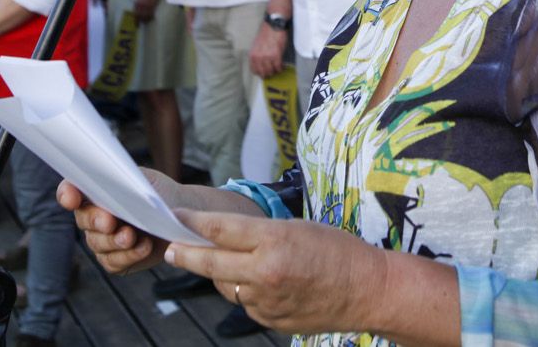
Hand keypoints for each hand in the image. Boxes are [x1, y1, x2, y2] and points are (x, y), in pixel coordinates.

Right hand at [60, 176, 170, 274]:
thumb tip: (109, 182)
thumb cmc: (158, 193)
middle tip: (110, 221)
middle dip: (96, 220)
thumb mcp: (142, 178)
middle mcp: (94, 218)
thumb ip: (122, 179)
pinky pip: (113, 262)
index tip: (72, 198)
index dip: (67, 194)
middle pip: (84, 220)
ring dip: (114, 241)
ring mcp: (103, 241)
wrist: (182, 214)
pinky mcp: (116, 260)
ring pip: (98, 244)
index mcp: (95, 193)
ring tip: (132, 236)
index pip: (70, 192)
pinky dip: (129, 255)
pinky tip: (144, 246)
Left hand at [132, 0, 159, 22]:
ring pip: (145, 16)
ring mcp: (145, 6)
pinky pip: (150, 14)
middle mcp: (139, 5)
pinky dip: (151, 17)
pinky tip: (152, 17)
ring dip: (146, 19)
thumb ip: (139, 5)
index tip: (136, 24)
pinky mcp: (151, 6)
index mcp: (136, 3)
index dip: (135, 20)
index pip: (135, 14)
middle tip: (144, 23)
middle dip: (141, 20)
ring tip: (148, 20)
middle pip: (139, 17)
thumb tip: (140, 13)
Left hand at [167, 210, 389, 333]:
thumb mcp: (297, 227)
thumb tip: (223, 239)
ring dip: (223, 274)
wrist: (367, 291)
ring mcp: (266, 301)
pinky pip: (246, 304)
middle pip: (211, 263)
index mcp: (274, 241)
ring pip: (227, 286)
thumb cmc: (337, 251)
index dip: (193, 223)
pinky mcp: (270, 320)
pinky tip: (265, 284)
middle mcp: (265, 272)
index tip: (175, 217)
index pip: (220, 229)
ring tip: (232, 262)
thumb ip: (259, 234)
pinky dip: (247, 292)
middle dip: (185, 255)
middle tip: (170, 248)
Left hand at [249, 24, 286, 78]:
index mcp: (253, 55)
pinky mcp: (276, 55)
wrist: (273, 26)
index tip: (264, 73)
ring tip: (277, 68)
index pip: (254, 70)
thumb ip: (257, 56)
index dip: (260, 73)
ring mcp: (267, 57)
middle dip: (268, 74)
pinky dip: (280, 68)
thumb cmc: (266, 34)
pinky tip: (281, 66)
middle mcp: (258, 57)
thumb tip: (260, 65)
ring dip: (275, 71)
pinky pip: (278, 67)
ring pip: (271, 71)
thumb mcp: (256, 46)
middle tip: (272, 72)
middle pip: (263, 73)